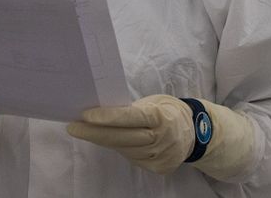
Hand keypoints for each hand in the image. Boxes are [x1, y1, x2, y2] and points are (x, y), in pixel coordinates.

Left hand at [67, 95, 193, 174]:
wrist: (196, 132)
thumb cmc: (169, 112)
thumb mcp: (156, 103)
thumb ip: (135, 109)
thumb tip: (105, 112)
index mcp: (162, 117)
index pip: (131, 118)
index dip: (108, 117)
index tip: (85, 115)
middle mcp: (162, 139)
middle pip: (123, 138)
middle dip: (95, 133)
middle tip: (74, 127)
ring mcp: (161, 157)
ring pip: (125, 150)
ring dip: (106, 140)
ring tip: (89, 131)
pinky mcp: (160, 168)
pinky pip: (133, 159)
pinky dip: (121, 149)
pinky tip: (114, 141)